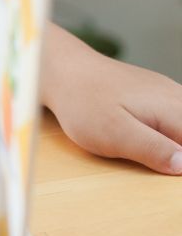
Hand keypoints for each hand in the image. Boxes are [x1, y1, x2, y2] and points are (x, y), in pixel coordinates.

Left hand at [44, 30, 181, 174]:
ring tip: (150, 150)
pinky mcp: (156, 93)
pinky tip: (153, 138)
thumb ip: (153, 150)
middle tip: (146, 153)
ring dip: (173, 141)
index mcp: (173, 110)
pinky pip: (175, 114)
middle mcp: (177, 97)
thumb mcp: (115, 134)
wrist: (63, 70)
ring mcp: (167, 92)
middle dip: (177, 151)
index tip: (167, 165)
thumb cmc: (84, 103)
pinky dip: (170, 130)